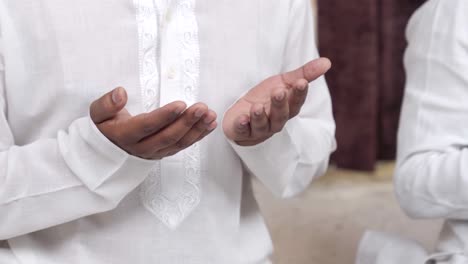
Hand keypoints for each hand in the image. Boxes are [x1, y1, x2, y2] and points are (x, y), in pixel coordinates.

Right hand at [90, 87, 217, 159]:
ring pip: (179, 143)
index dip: (164, 116)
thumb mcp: (97, 114)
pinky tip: (209, 125)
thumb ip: (107, 104)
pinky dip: (198, 135)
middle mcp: (142, 147)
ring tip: (210, 115)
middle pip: (168, 136)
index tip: (180, 104)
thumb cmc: (104, 128)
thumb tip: (120, 93)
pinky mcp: (164, 152)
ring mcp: (155, 152)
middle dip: (187, 122)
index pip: (147, 126)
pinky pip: (183, 146)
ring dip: (197, 129)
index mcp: (125, 135)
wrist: (106, 154)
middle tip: (202, 108)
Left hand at [223, 58, 330, 145]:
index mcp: (287, 109)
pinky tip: (241, 119)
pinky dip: (241, 126)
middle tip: (279, 91)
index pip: (296, 102)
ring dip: (259, 116)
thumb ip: (303, 74)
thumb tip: (327, 62)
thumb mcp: (283, 83)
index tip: (301, 82)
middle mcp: (275, 121)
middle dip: (279, 104)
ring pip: (262, 124)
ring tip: (257, 107)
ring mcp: (258, 128)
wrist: (242, 116)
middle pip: (280, 115)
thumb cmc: (265, 98)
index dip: (299, 93)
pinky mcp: (242, 131)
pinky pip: (242, 131)